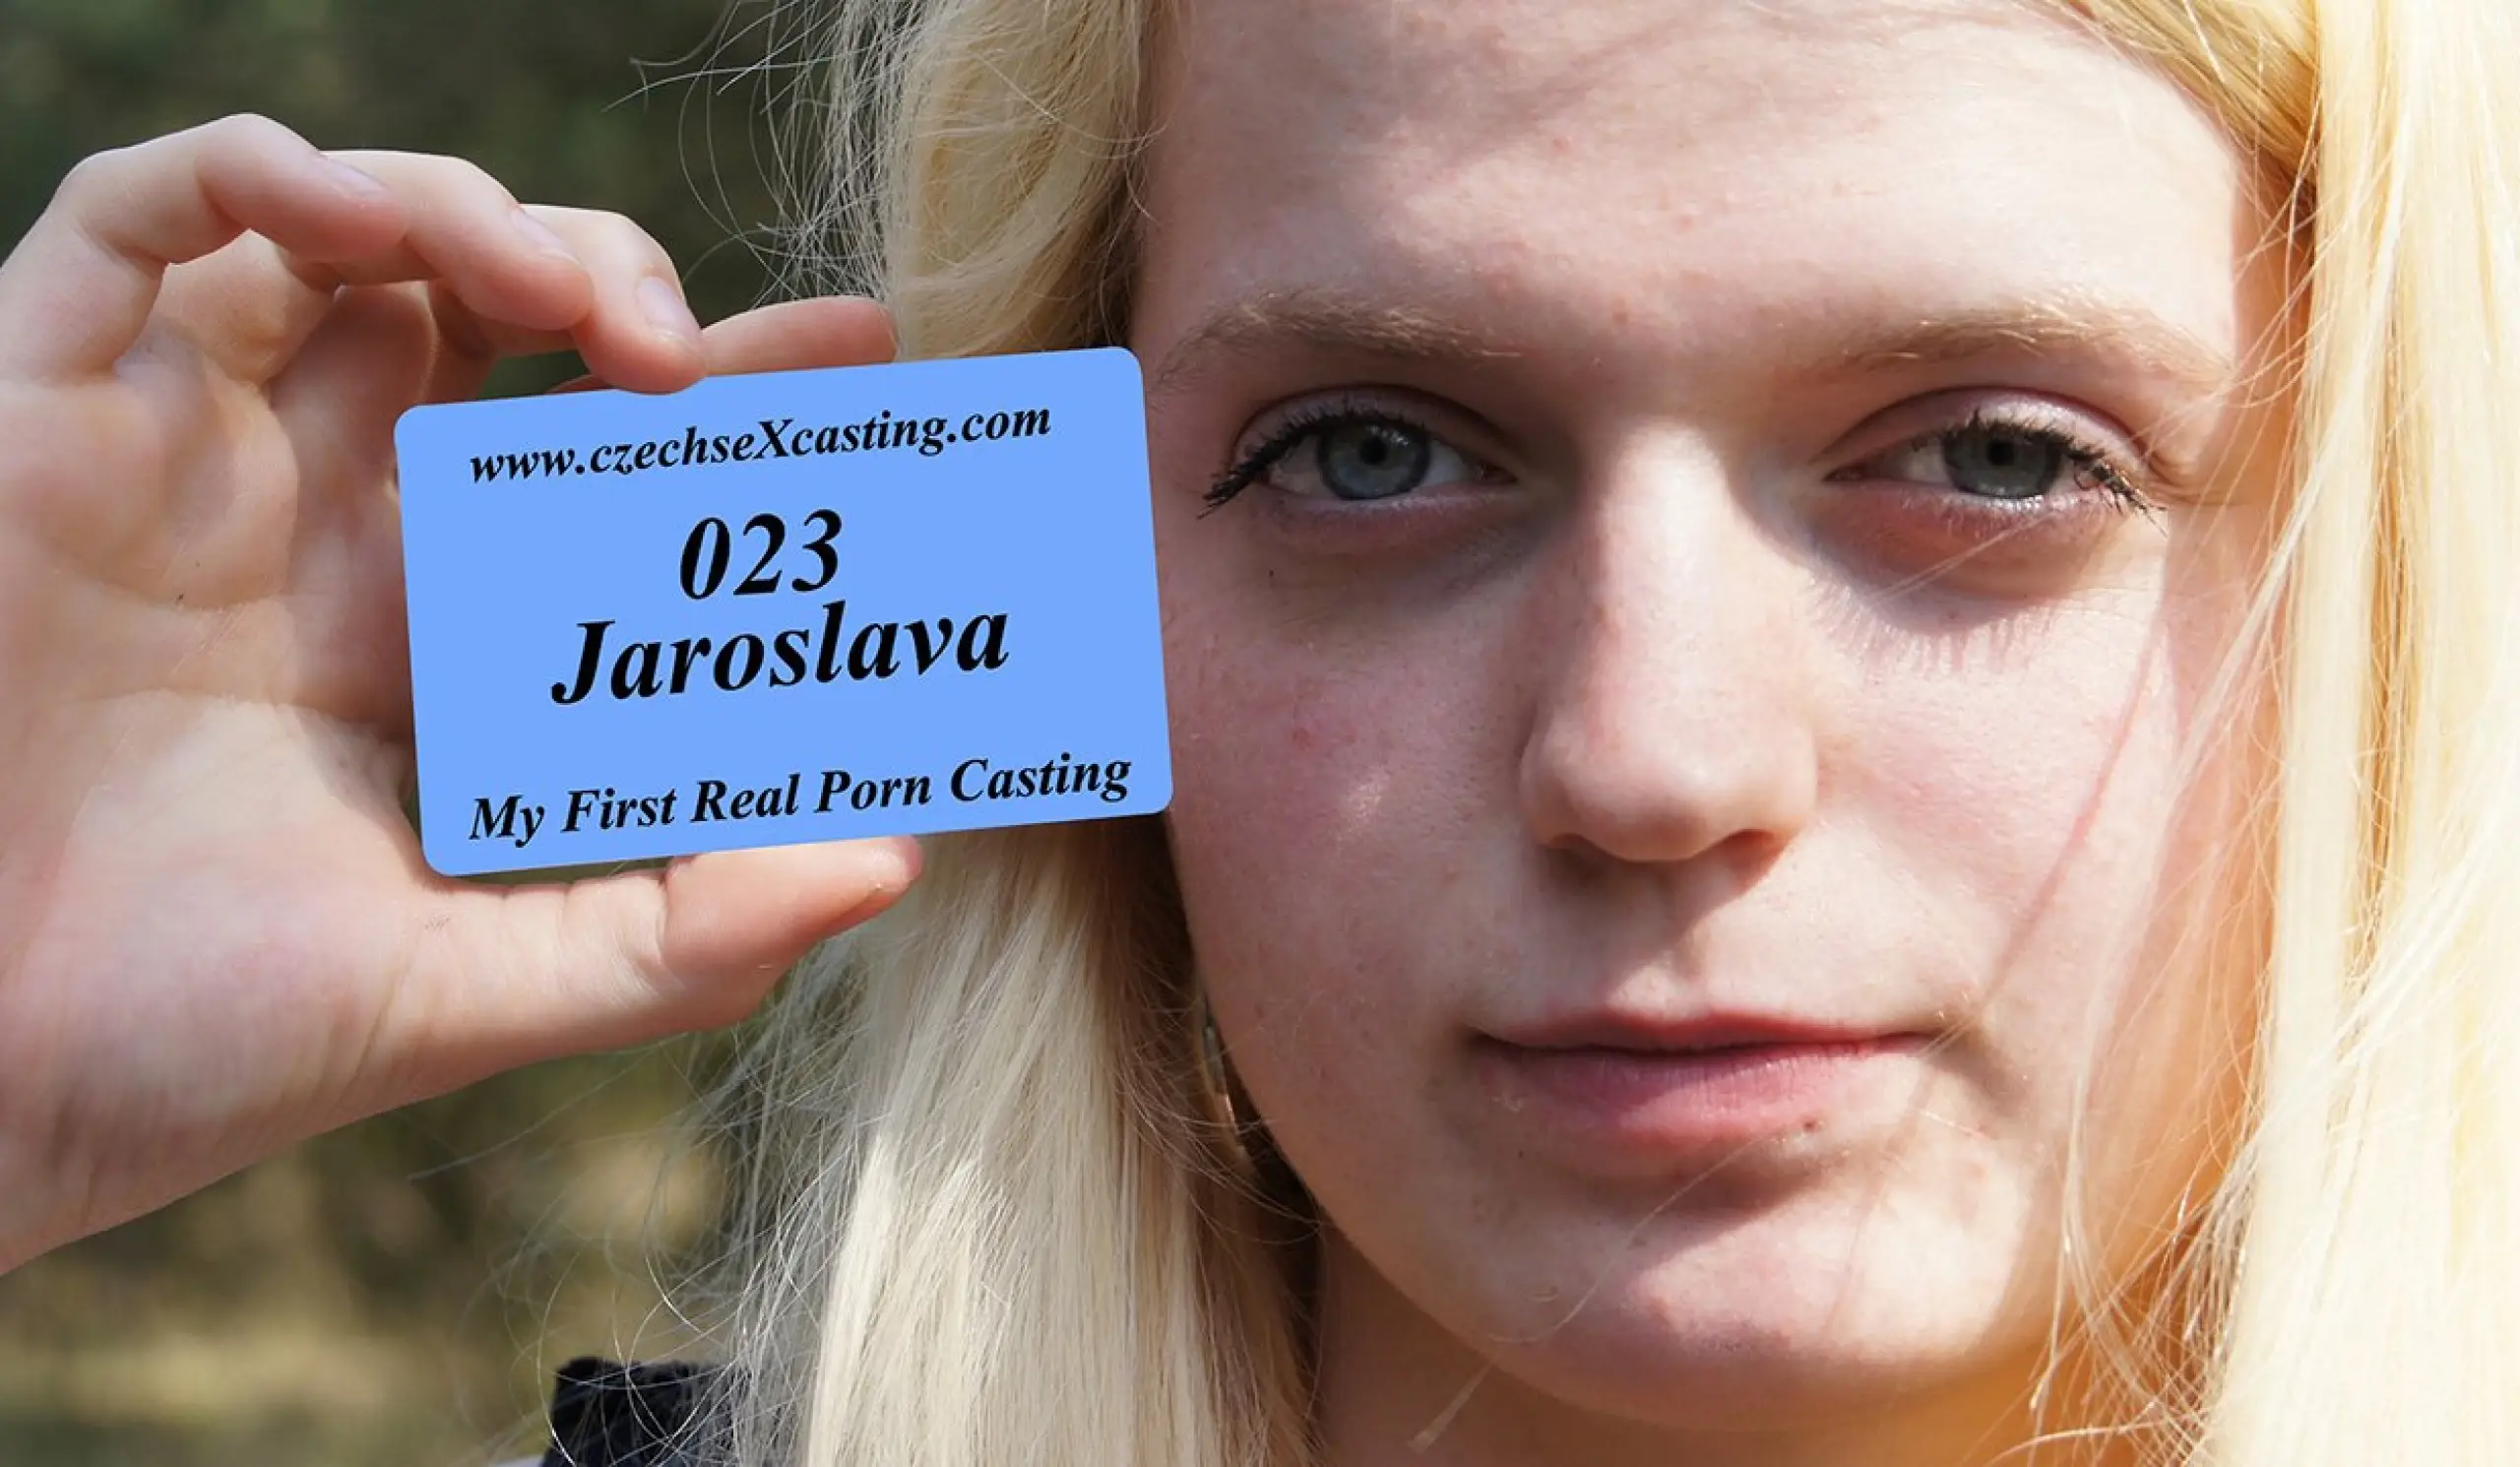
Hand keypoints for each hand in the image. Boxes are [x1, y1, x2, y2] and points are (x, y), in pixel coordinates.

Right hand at [0, 114, 919, 1272]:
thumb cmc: (200, 1045)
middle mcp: (322, 520)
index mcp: (435, 629)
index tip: (860, 361)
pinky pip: (136, 219)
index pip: (611, 462)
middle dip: (619, 289)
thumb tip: (890, 863)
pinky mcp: (45, 409)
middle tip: (700, 357)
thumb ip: (680, 935)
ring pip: (347, 242)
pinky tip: (352, 210)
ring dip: (471, 215)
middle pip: (501, 324)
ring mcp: (190, 454)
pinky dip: (251, 172)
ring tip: (565, 298)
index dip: (737, 394)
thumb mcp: (473, 986)